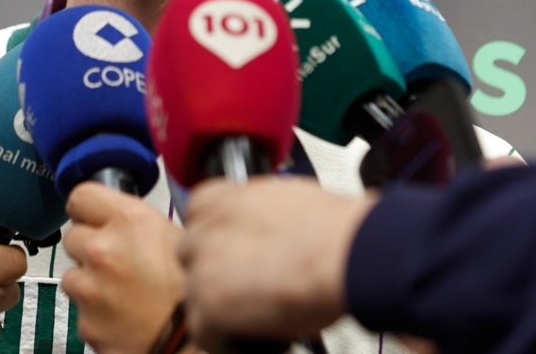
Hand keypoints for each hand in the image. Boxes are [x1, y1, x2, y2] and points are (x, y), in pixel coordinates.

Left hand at [62, 182, 184, 353]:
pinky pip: (80, 310)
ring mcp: (91, 289)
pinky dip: (96, 313)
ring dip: (90, 282)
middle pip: (73, 236)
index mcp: (131, 221)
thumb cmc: (193, 293)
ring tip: (124, 293)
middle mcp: (105, 250)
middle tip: (117, 262)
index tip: (91, 217)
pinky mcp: (85, 322)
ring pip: (72, 276)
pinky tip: (123, 315)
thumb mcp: (175, 237)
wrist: (194, 343)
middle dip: (89, 247)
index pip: (81, 196)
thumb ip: (136, 222)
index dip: (88, 209)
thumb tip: (116, 217)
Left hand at [177, 176, 375, 351]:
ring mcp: (202, 267)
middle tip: (245, 282)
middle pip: (191, 253)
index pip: (197, 213)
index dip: (217, 236)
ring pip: (195, 292)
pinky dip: (224, 338)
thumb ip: (259, 211)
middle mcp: (206, 228)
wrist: (345, 254)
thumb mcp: (285, 199)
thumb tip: (265, 225)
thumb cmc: (331, 229)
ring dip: (219, 304)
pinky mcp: (208, 306)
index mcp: (223, 197)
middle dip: (213, 268)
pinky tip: (251, 336)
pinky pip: (202, 330)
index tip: (231, 249)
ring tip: (255, 313)